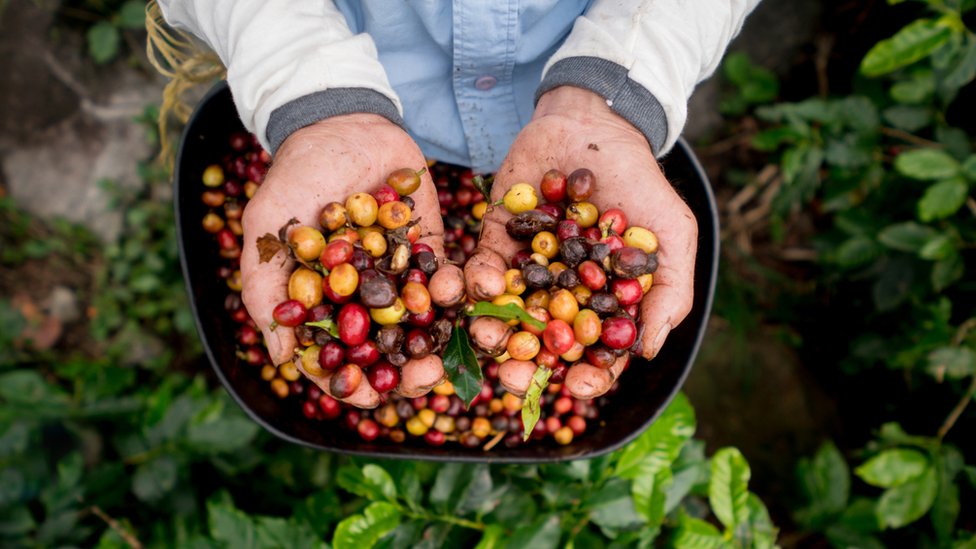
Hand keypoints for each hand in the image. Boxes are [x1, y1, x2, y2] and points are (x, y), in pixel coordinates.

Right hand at [240, 114, 444, 407]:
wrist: (341, 122)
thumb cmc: (294, 176)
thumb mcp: (267, 229)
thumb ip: (266, 289)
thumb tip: (282, 357)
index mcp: (324, 305)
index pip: (338, 359)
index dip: (352, 384)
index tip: (370, 399)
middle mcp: (364, 299)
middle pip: (387, 352)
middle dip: (407, 373)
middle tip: (426, 379)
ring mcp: (399, 275)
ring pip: (422, 325)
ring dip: (438, 343)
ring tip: (450, 353)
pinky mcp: (430, 248)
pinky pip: (447, 278)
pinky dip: (456, 290)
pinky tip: (462, 295)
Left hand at [466, 86, 696, 398]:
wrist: (595, 124)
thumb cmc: (640, 182)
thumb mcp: (672, 234)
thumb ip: (669, 292)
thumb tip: (647, 352)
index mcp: (603, 303)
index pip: (594, 354)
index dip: (587, 376)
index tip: (574, 386)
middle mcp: (562, 295)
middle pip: (543, 345)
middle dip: (526, 366)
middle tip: (512, 378)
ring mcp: (528, 270)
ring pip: (506, 314)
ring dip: (494, 330)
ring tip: (486, 335)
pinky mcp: (497, 239)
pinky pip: (483, 269)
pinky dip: (479, 280)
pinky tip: (482, 284)